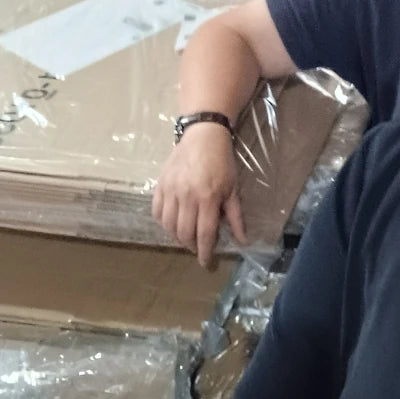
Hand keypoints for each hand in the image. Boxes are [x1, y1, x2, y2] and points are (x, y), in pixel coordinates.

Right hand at [152, 123, 247, 266]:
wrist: (202, 135)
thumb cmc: (221, 162)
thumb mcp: (233, 189)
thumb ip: (236, 217)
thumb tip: (242, 241)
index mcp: (207, 197)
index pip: (204, 234)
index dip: (205, 252)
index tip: (206, 263)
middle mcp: (186, 196)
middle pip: (184, 233)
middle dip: (191, 246)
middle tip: (198, 248)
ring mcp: (170, 189)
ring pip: (168, 225)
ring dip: (176, 236)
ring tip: (186, 237)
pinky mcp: (160, 184)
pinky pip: (157, 211)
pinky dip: (163, 222)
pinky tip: (172, 224)